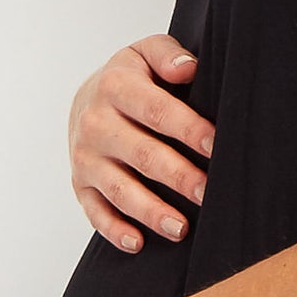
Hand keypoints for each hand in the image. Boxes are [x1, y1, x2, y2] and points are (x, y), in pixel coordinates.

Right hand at [69, 36, 215, 253]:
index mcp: (115, 86)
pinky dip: (114, 230)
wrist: (85, 99)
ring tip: (181, 229)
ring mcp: (86, 158)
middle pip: (141, 154)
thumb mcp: (145, 53)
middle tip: (209, 193)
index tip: (216, 145)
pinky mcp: (80, 185)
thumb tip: (187, 68)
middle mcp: (95, 124)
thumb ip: (166, 54)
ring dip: (150, 211)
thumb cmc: (132, 79)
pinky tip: (138, 243)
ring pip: (119, 189)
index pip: (157, 110)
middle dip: (178, 176)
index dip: (188, 128)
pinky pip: (95, 212)